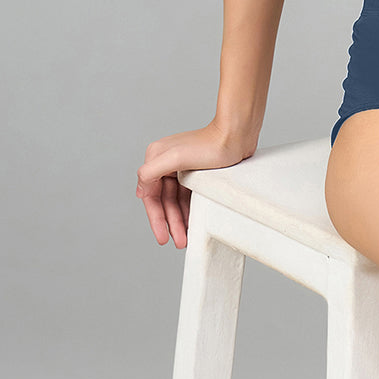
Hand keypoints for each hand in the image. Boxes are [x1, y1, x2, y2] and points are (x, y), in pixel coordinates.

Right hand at [136, 119, 256, 248]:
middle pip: (164, 200)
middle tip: (179, 242)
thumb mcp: (175, 158)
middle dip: (170, 223)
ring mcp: (181, 167)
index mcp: (156, 157)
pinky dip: (188, 210)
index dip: (155, 218)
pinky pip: (187, 196)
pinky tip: (192, 223)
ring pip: (176, 200)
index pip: (150, 195)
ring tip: (186, 239)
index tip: (162, 238)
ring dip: (179, 220)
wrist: (237, 135)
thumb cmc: (210, 145)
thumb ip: (150, 172)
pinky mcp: (196, 171)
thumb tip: (140, 191)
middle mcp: (165, 162)